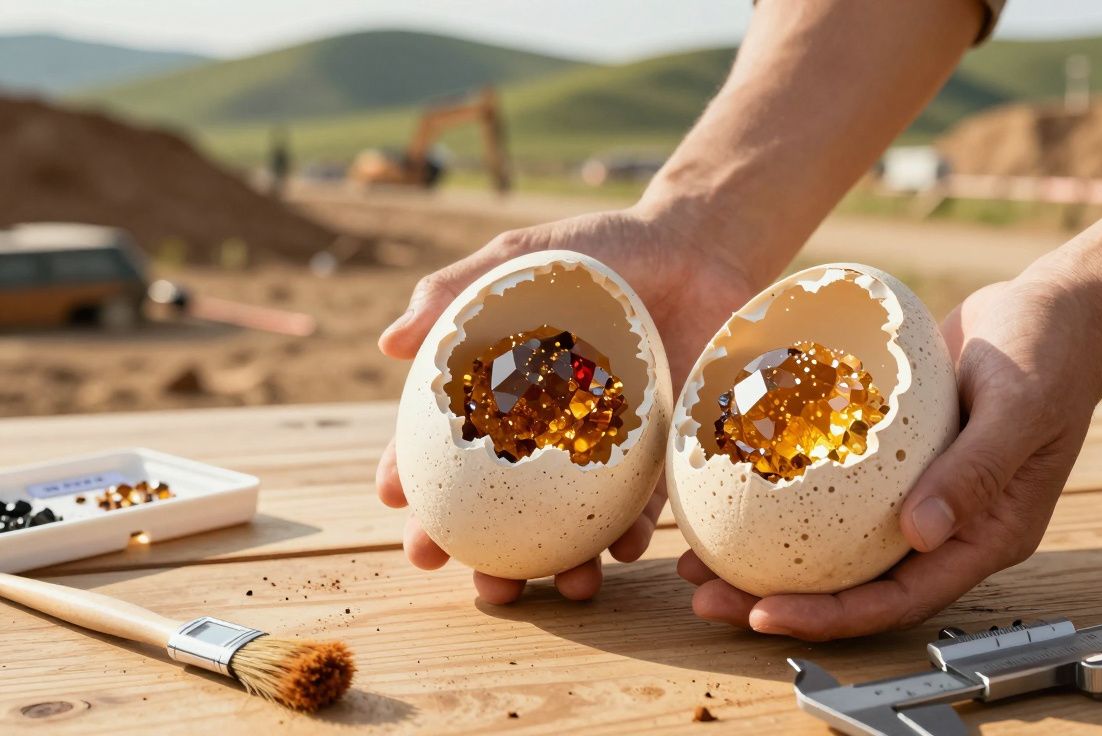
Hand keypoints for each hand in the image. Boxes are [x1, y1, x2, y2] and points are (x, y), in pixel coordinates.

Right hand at [376, 206, 760, 602]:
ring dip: (564, 564)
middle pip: (499, 508)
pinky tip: (625, 551)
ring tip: (566, 586)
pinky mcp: (658, 454)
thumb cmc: (599, 251)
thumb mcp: (524, 259)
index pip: (440, 445)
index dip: (411, 478)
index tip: (392, 504)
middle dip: (479, 553)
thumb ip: (456, 291)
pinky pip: (643, 506)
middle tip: (469, 576)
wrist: (697, 247)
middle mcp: (545, 432)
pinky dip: (631, 533)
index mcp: (499, 392)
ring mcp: (601, 450)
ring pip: (570, 525)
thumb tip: (388, 344)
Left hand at [679, 276, 1101, 639]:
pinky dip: (780, 492)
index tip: (763, 613)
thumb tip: (919, 534)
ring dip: (766, 553)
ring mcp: (915, 492)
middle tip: (703, 592)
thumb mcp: (1020, 407)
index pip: (898, 600)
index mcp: (982, 537)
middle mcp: (944, 527)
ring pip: (832, 542)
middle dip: (776, 597)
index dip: (830, 617)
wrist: (1055, 307)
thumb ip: (975, 471)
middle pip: (853, 584)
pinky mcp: (890, 456)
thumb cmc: (1051, 353)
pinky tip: (729, 480)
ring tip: (694, 556)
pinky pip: (829, 486)